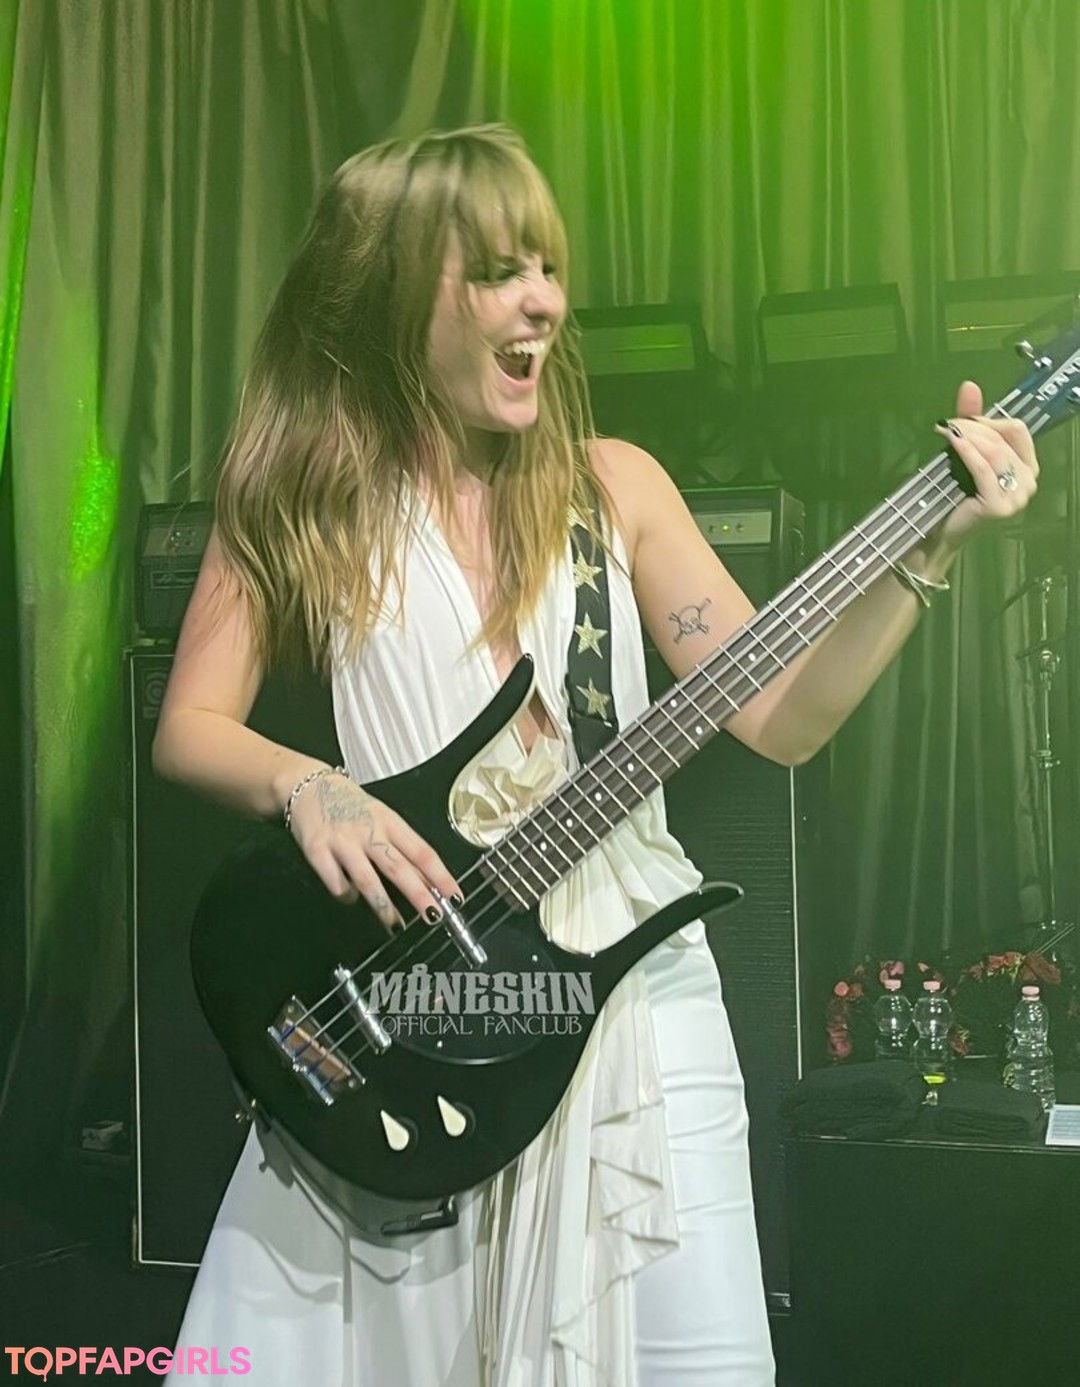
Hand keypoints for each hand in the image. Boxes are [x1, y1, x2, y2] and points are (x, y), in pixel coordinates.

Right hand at [288, 771, 461, 930]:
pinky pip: (336, 882)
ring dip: (384, 907)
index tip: (453, 896)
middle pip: (399, 867)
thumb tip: (426, 881)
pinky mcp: (318, 850)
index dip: (441, 876)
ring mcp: (342, 841)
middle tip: (433, 916)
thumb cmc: (348, 804)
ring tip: (396, 925)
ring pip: (368, 880)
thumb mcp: (380, 817)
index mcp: (389, 821)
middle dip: (419, 895)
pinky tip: (351, 896)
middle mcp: (368, 830)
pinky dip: (346, 895)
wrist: (307, 784)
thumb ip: (400, 847)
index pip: (422, 851)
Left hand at [932, 379, 1038, 551]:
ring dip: (969, 435)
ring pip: (993, 451)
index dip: (990, 420)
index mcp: (1026, 467)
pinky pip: (983, 469)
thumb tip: (969, 385)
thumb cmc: (955, 494)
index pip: (1017, 430)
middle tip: (947, 424)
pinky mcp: (999, 505)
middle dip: (974, 426)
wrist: (940, 533)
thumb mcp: (967, 452)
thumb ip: (971, 420)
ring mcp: (1016, 496)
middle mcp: (1028, 481)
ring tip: (946, 430)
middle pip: (1003, 439)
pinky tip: (953, 440)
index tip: (964, 420)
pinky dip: (967, 451)